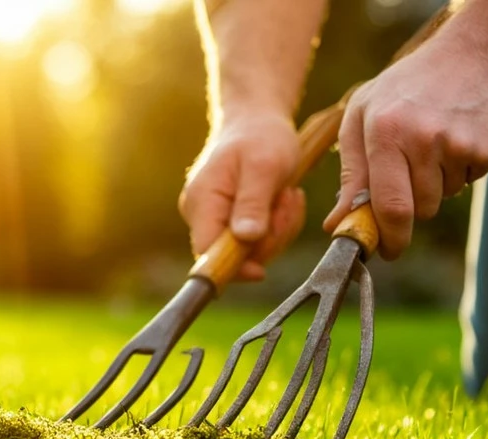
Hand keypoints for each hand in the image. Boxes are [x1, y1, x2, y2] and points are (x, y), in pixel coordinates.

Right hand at [179, 111, 305, 281]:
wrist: (257, 119)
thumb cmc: (261, 136)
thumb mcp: (265, 167)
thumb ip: (253, 203)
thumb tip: (245, 239)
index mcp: (202, 202)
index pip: (206, 254)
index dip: (233, 268)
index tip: (261, 270)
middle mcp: (201, 214)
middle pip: (232, 256)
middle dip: (268, 238)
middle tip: (287, 202)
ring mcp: (214, 217)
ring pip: (250, 250)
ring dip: (277, 228)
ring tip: (285, 195)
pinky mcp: (229, 218)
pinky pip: (256, 239)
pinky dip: (275, 225)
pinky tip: (281, 199)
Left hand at [325, 39, 487, 259]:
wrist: (471, 57)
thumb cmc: (404, 90)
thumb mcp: (362, 117)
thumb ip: (351, 174)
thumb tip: (337, 224)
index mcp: (384, 131)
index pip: (389, 205)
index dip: (389, 237)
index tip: (387, 250)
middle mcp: (421, 138)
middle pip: (418, 210)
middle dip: (411, 208)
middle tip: (409, 176)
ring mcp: (457, 143)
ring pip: (442, 199)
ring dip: (435, 186)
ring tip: (432, 145)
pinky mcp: (487, 148)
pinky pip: (467, 183)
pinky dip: (460, 171)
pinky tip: (455, 139)